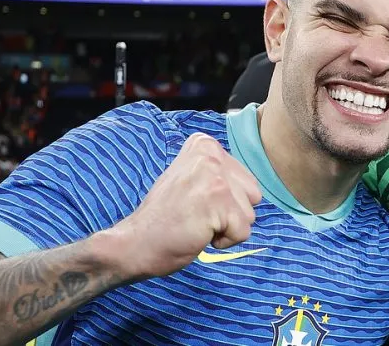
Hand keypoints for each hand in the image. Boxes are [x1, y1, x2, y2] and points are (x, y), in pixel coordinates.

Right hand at [110, 132, 261, 278]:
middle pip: (253, 195)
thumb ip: (219, 173)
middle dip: (231, 213)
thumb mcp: (190, 178)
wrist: (135, 242)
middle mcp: (211, 154)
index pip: (245, 180)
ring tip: (196, 222)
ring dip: (226, 227)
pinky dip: (224, 241)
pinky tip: (198, 233)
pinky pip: (243, 232)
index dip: (226, 200)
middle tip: (196, 214)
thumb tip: (251, 186)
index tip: (195, 201)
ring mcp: (215, 177)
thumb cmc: (165, 217)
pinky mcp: (217, 201)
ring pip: (250, 214)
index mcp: (205, 145)